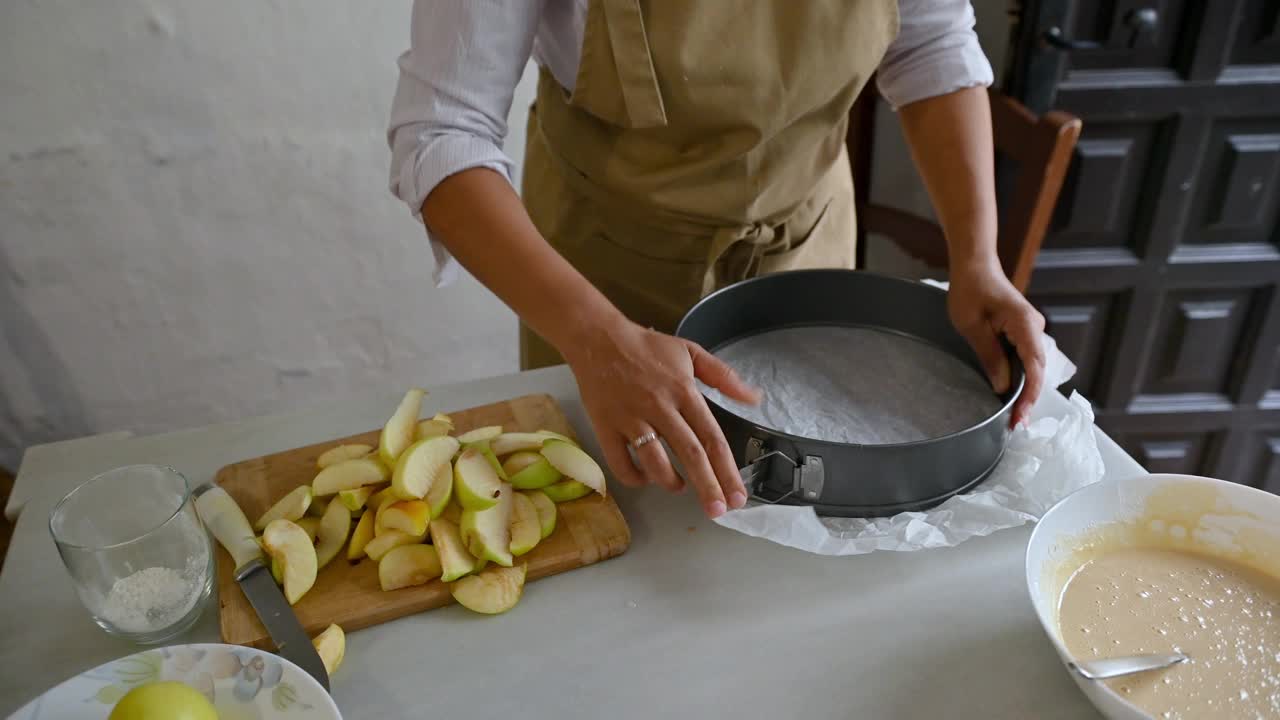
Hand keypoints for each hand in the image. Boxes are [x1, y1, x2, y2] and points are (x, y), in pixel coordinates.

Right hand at [561, 321, 759, 518]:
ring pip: (654, 461)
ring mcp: (631, 418)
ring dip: (670, 482)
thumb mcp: (691, 352)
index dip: (727, 470)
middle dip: (708, 487)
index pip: (712, 438)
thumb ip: (724, 376)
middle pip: (690, 454)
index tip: (738, 495)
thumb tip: (754, 398)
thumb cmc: (647, 347)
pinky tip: (646, 479)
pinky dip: (634, 478)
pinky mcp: (606, 426)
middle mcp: (660, 407)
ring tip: (681, 487)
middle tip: (718, 511)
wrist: (598, 339)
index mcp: (684, 391)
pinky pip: (620, 462)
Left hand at [947, 259, 1045, 426]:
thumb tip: (1003, 386)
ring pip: (1032, 366)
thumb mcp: (972, 326)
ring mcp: (1031, 329)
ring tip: (1012, 415)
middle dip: (1027, 399)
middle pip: (1037, 371)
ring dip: (1023, 389)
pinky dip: (1019, 376)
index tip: (1019, 418)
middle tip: (1014, 425)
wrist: (975, 265)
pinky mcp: (1023, 330)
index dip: (1028, 396)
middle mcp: (1035, 328)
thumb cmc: (970, 290)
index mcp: (1025, 325)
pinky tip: (1010, 392)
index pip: (1034, 368)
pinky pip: (1025, 357)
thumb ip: (990, 356)